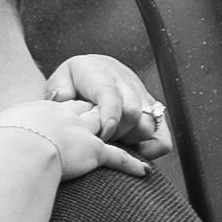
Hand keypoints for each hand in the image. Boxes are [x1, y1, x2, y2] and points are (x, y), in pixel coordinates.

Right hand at [0, 81, 144, 187]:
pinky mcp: (95, 152)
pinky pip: (119, 159)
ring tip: (132, 136)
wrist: (20, 148)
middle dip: (96, 112)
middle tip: (104, 116)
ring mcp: (83, 133)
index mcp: (42, 111)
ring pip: (107, 130)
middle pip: (86, 110)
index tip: (71, 111)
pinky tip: (145, 170)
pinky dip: (133, 165)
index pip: (61, 107)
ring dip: (119, 132)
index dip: (68, 109)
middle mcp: (66, 117)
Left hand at [42, 49, 169, 165]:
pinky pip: (162, 137)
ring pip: (148, 125)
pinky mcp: (152, 112)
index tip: (101, 137)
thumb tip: (62, 99)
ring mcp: (142, 98)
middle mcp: (126, 85)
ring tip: (113, 145)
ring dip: (131, 141)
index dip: (109, 118)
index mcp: (102, 76)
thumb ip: (59, 89)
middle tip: (99, 143)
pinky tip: (134, 152)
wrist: (96, 69)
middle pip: (132, 113)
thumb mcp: (62, 78)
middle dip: (116, 134)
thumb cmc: (75, 80)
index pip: (111, 96)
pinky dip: (152, 149)